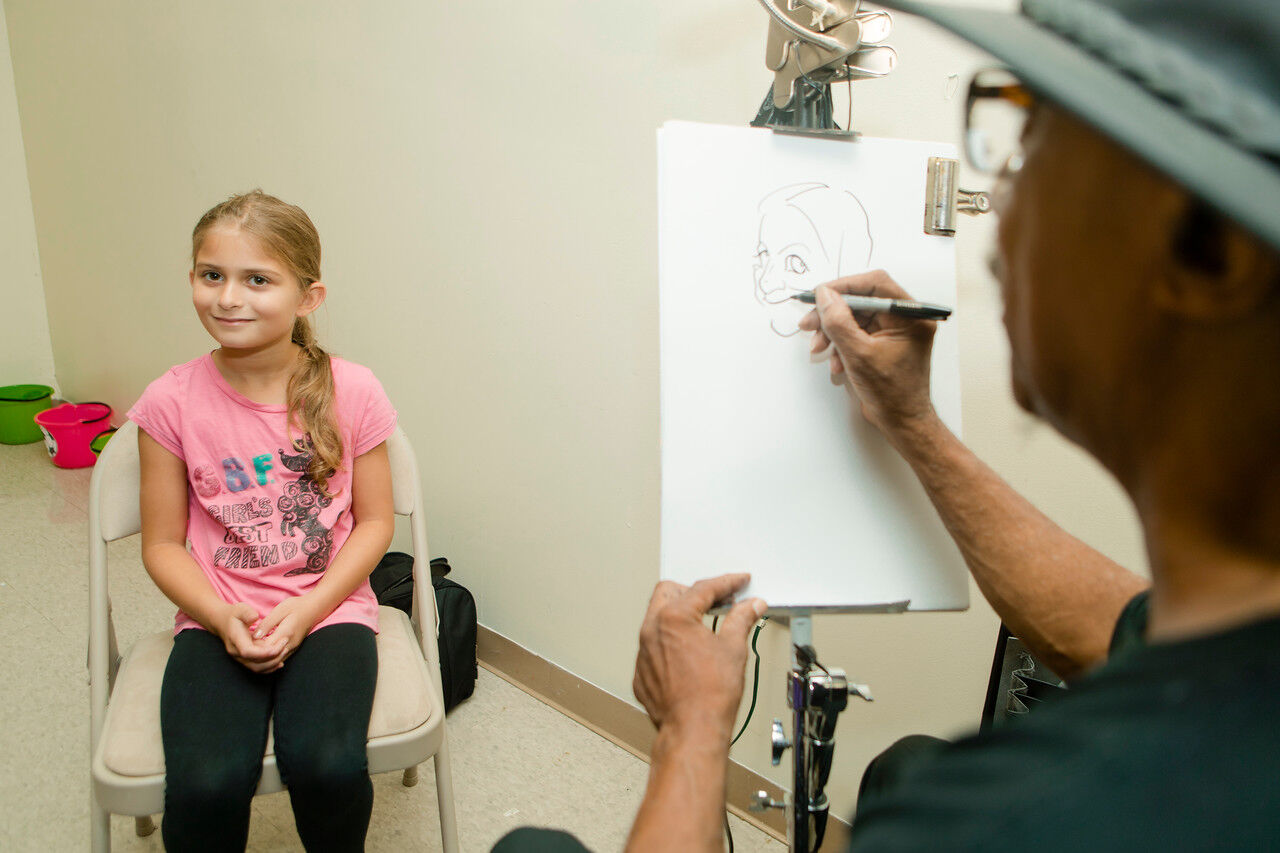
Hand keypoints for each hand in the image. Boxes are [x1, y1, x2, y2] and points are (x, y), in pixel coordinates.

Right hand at [216, 602, 287, 672]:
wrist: (223, 623)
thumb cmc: (234, 615)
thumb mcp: (240, 609)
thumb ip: (247, 612)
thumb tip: (255, 617)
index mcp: (235, 640)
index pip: (248, 651)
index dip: (263, 652)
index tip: (278, 645)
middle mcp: (236, 652)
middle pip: (255, 663)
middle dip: (272, 657)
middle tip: (286, 645)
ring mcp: (240, 658)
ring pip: (257, 668)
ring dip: (272, 663)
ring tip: (285, 651)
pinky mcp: (245, 660)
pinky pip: (257, 668)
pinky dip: (269, 667)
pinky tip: (280, 662)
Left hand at [251, 595, 322, 670]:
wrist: (315, 608)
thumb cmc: (297, 606)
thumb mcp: (280, 610)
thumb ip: (267, 623)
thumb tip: (255, 636)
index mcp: (285, 633)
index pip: (266, 648)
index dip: (253, 649)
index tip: (244, 643)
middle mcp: (290, 644)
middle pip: (270, 659)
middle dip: (255, 658)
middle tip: (244, 651)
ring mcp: (292, 648)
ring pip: (275, 662)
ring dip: (262, 661)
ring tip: (249, 654)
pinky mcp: (293, 648)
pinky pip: (280, 660)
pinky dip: (269, 661)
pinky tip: (260, 657)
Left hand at [633, 574, 766, 739]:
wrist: (693, 730)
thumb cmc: (710, 696)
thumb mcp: (733, 648)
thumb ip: (741, 620)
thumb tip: (750, 607)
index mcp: (673, 618)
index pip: (702, 589)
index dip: (726, 583)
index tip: (738, 583)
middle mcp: (651, 631)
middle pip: (669, 593)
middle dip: (694, 592)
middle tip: (718, 600)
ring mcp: (643, 652)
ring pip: (657, 619)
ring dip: (680, 616)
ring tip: (705, 625)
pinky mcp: (641, 673)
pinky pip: (654, 647)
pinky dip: (671, 643)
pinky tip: (690, 653)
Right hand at [798, 270, 938, 436]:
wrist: (901, 421)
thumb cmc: (892, 393)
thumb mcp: (859, 355)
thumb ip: (839, 322)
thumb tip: (824, 295)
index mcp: (910, 316)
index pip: (875, 284)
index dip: (844, 286)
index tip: (820, 295)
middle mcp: (904, 319)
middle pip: (861, 301)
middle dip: (832, 314)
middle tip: (809, 324)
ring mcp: (893, 331)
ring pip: (855, 318)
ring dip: (833, 332)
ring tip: (818, 349)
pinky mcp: (882, 343)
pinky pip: (857, 333)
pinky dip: (841, 345)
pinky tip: (836, 363)